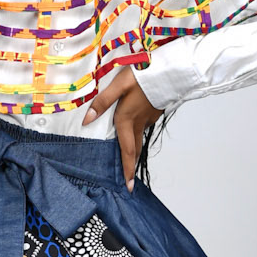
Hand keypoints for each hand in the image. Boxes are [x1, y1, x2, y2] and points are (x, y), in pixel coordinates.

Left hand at [82, 65, 162, 189]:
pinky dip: (138, 132)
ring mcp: (149, 118)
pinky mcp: (155, 111)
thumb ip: (102, 102)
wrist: (170, 70)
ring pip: (139, 137)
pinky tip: (135, 127)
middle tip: (130, 180)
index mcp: (127, 119)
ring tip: (129, 158)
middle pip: (134, 149)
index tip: (129, 186)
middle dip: (131, 166)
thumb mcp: (118, 85)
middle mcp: (138, 122)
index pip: (127, 151)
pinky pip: (144, 126)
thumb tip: (87, 120)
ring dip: (134, 150)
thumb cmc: (143, 75)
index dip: (127, 169)